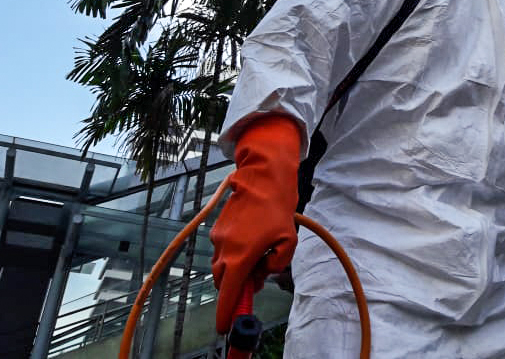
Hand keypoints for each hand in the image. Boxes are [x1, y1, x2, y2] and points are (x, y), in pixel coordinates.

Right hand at [211, 116, 300, 333]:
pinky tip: (251, 239)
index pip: (228, 294)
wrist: (262, 180)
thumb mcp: (287, 242)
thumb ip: (276, 265)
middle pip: (222, 282)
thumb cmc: (277, 210)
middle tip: (256, 278)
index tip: (224, 325)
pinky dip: (232, 252)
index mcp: (240, 258)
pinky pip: (222, 248)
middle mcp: (224, 250)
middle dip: (235, 286)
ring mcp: (218, 238)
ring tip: (258, 254)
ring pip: (222, 264)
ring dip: (235, 268)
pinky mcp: (217, 227)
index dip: (226, 312)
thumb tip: (263, 272)